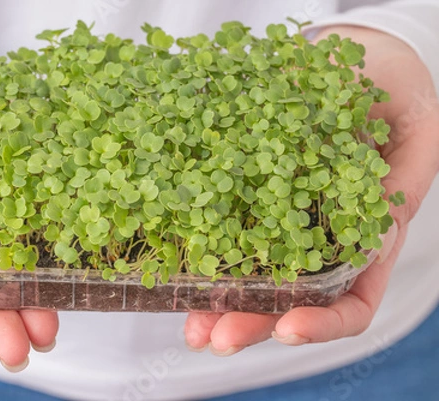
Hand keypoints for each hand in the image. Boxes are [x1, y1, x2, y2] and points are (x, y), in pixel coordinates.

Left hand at [184, 27, 438, 354]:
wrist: (350, 56)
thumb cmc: (391, 86)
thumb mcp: (416, 124)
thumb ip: (405, 177)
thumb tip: (379, 232)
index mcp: (367, 233)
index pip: (353, 299)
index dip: (324, 322)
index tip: (289, 328)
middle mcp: (319, 235)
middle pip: (289, 300)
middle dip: (254, 323)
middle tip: (217, 338)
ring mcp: (278, 215)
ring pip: (250, 274)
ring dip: (219, 305)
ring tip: (192, 327)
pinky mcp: (245, 189)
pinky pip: (221, 224)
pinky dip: (200, 250)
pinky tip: (176, 268)